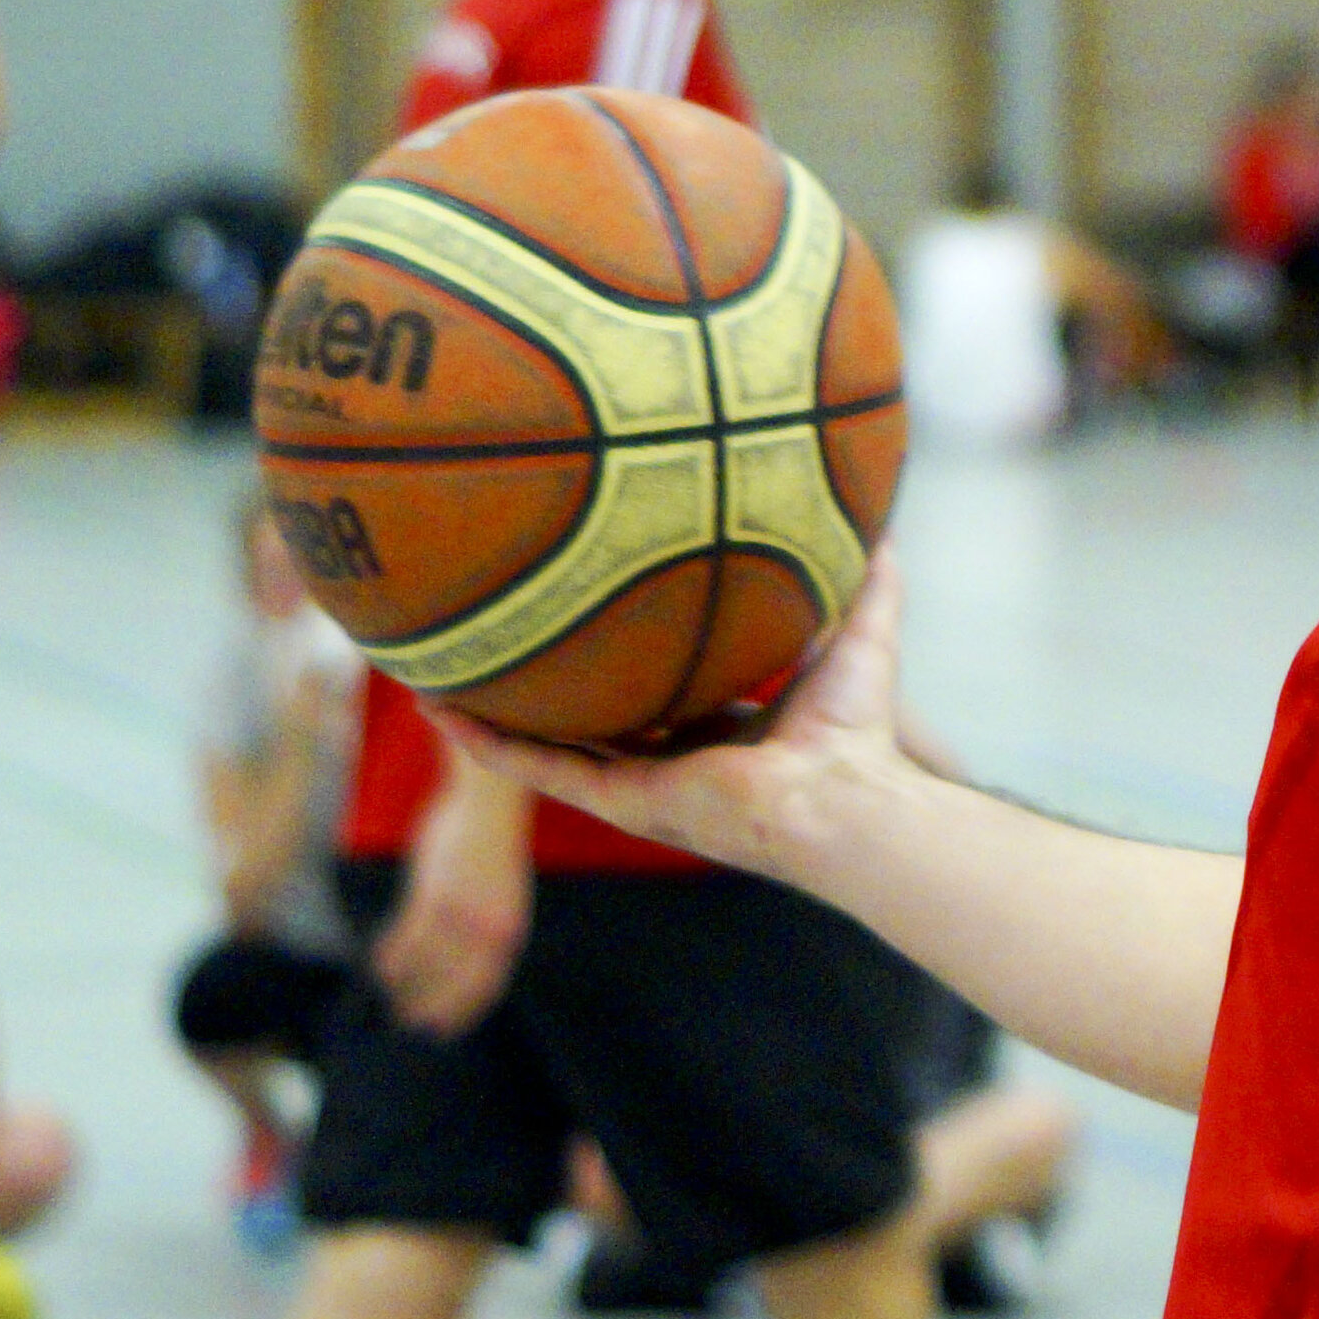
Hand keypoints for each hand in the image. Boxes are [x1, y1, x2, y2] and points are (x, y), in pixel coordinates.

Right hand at [373, 768, 531, 1036]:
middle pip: (453, 985)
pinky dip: (389, 957)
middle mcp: (489, 929)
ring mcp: (461, 913)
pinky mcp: (434, 895)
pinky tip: (376, 967)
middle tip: (405, 1024)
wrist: (487, 801)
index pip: (486, 987)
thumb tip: (458, 957)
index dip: (461, 1013)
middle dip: (428, 1009)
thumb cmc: (489, 845)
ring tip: (386, 1000)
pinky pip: (405, 938)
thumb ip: (481, 927)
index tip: (441, 1032)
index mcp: (509, 930)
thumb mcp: (498, 894)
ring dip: (403, 987)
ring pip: (425, 965)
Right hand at [436, 550, 920, 893]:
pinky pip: (542, 769)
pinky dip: (492, 743)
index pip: (657, 687)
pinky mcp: (622, 801)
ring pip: (548, 745)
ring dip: (494, 713)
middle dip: (546, 683)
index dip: (622, 652)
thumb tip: (879, 516)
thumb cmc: (856, 731)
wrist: (843, 796)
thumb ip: (866, 579)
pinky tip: (444, 710)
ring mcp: (640, 784)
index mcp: (720, 729)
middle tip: (500, 634)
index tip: (588, 609)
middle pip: (591, 716)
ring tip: (439, 673)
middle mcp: (672, 759)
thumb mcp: (856, 633)